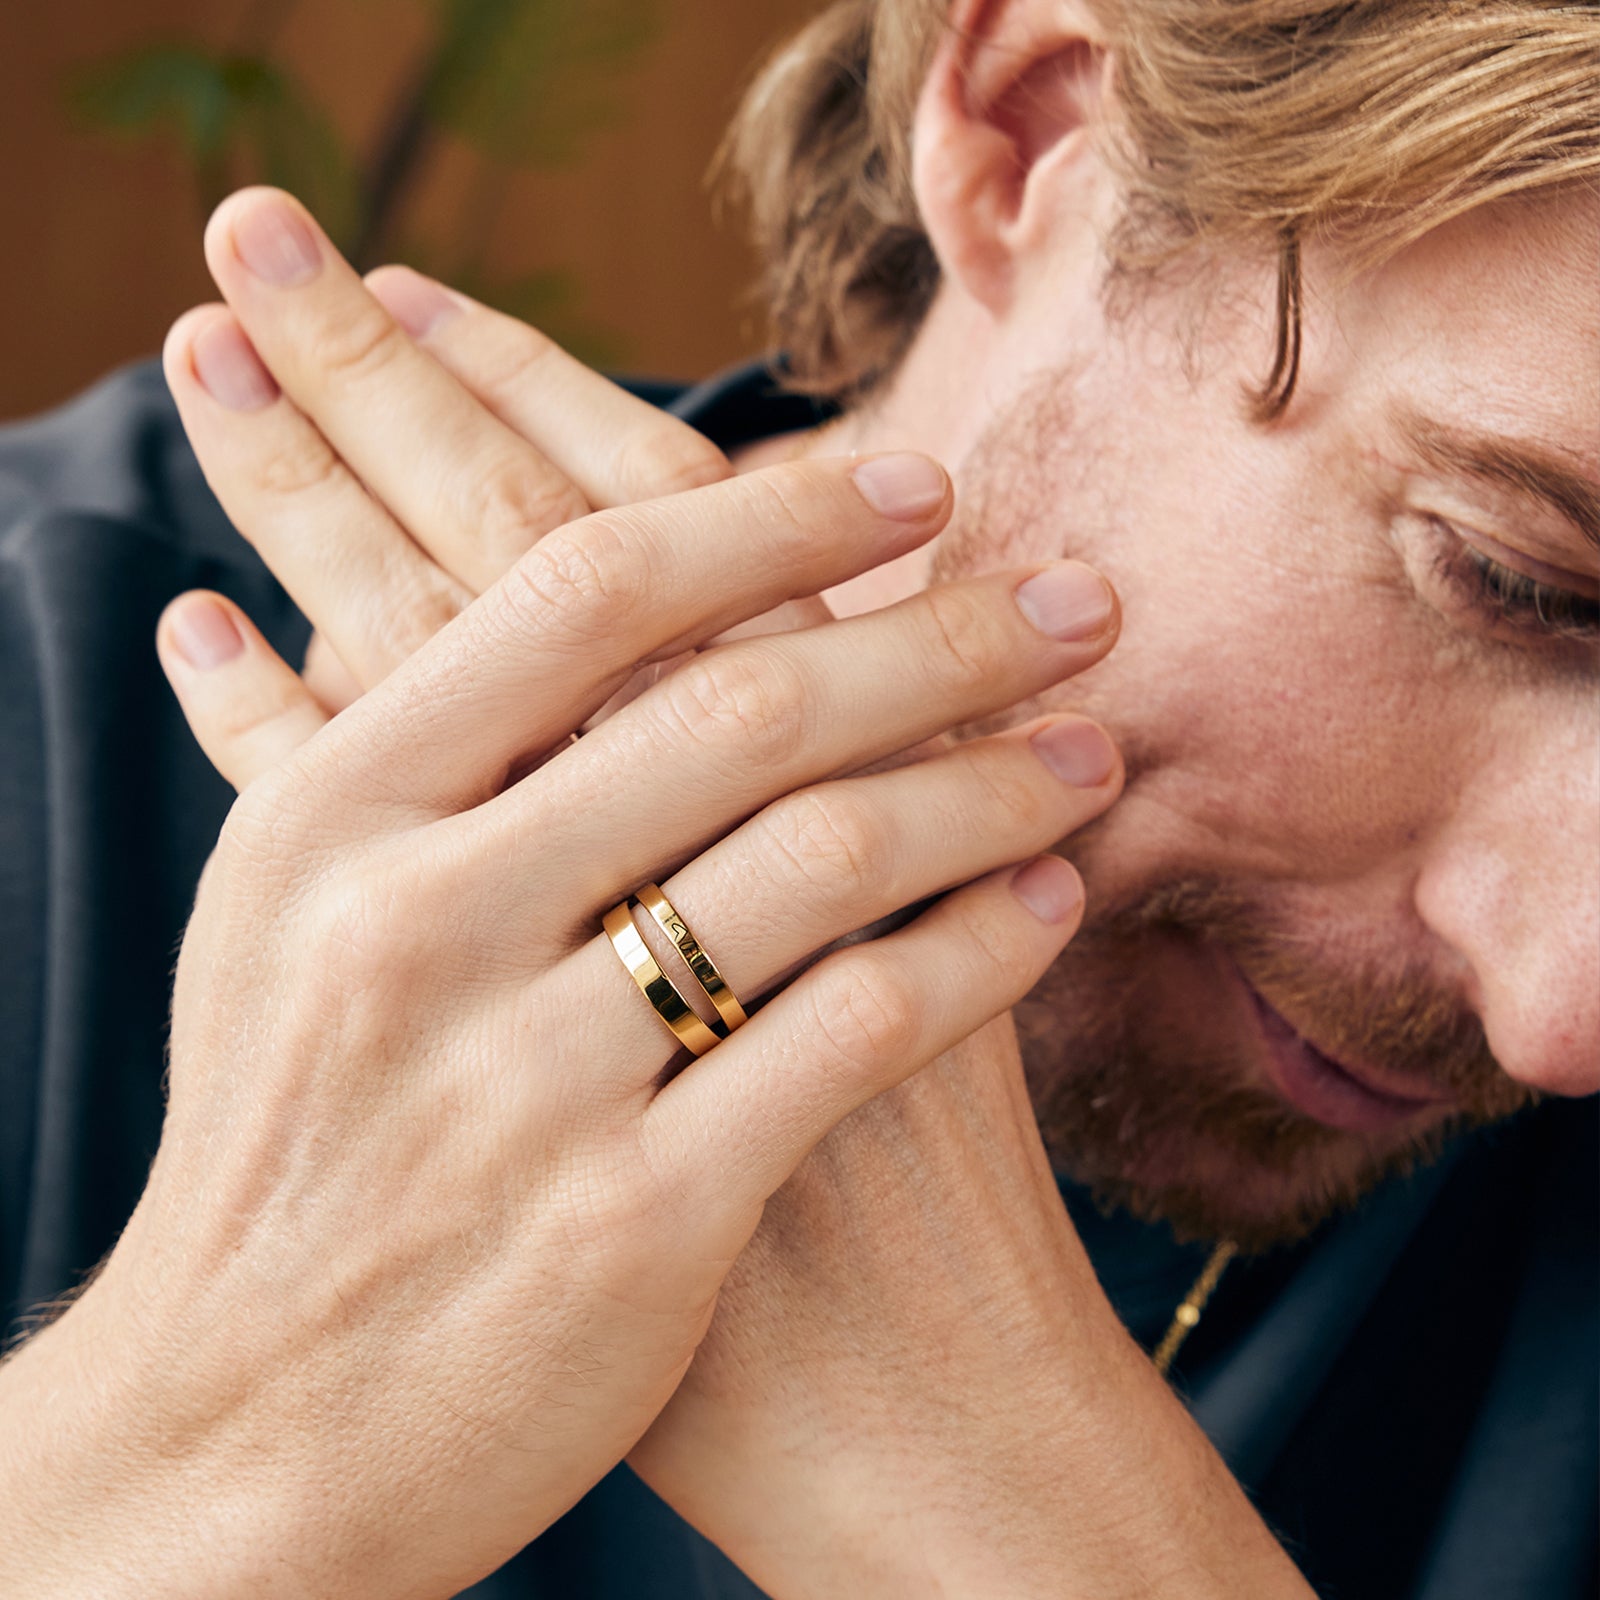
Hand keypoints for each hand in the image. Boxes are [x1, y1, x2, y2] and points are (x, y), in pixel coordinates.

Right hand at [0, 192, 1128, 1599]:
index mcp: (332, 817)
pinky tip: (1053, 901)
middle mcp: (419, 926)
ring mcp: (526, 1080)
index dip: (772, 516)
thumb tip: (305, 586)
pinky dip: (981, 947)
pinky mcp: (632, 1220)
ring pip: (822, 859)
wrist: (252, 1428)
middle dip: (942, 632)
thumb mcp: (272, 932)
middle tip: (1082, 599)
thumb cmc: (287, 1151)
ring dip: (993, 784)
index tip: (917, 479)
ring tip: (1094, 748)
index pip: (584, 591)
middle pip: (735, 708)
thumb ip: (332, 755)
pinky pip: (859, 1030)